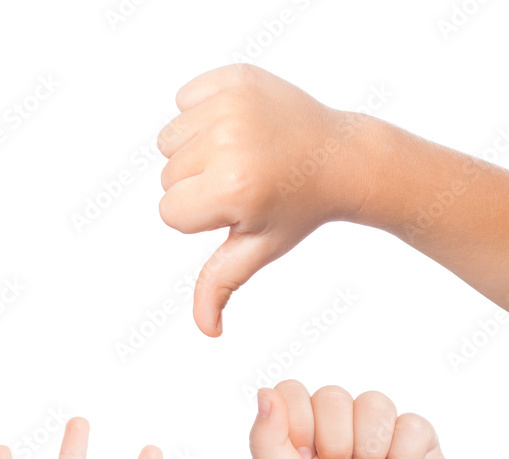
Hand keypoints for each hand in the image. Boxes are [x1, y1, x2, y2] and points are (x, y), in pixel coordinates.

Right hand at [158, 65, 364, 335]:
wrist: (341, 156)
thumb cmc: (298, 210)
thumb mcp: (258, 249)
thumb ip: (221, 285)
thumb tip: (208, 331)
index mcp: (233, 188)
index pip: (169, 212)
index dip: (200, 216)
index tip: (239, 206)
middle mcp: (229, 142)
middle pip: (167, 176)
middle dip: (197, 184)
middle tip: (245, 179)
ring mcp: (232, 104)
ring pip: (169, 138)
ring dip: (195, 148)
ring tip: (240, 152)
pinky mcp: (234, 76)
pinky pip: (184, 99)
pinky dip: (201, 111)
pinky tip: (238, 125)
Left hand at [249, 381, 444, 458]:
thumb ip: (265, 440)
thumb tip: (265, 392)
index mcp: (304, 426)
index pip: (293, 391)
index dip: (298, 424)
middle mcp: (341, 420)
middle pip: (332, 396)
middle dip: (333, 443)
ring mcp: (379, 427)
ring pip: (374, 402)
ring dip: (367, 448)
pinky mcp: (418, 439)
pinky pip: (412, 423)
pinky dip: (402, 455)